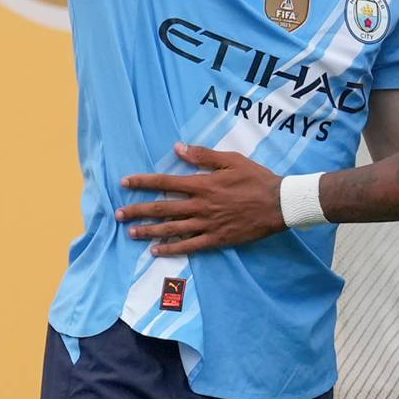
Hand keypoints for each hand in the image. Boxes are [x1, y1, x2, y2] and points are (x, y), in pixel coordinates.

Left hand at [115, 143, 284, 255]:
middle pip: (163, 208)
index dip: (143, 182)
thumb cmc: (256, 179)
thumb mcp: (231, 160)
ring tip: (131, 232)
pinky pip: (189, 245)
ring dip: (149, 230)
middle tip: (119, 214)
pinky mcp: (216, 238)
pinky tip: (156, 250)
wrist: (279, 203)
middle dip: (138, 210)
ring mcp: (207, 224)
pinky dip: (171, 248)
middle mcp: (200, 205)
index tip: (125, 183)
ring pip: (172, 228)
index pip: (166, 182)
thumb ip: (203, 155)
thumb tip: (178, 148)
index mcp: (203, 184)